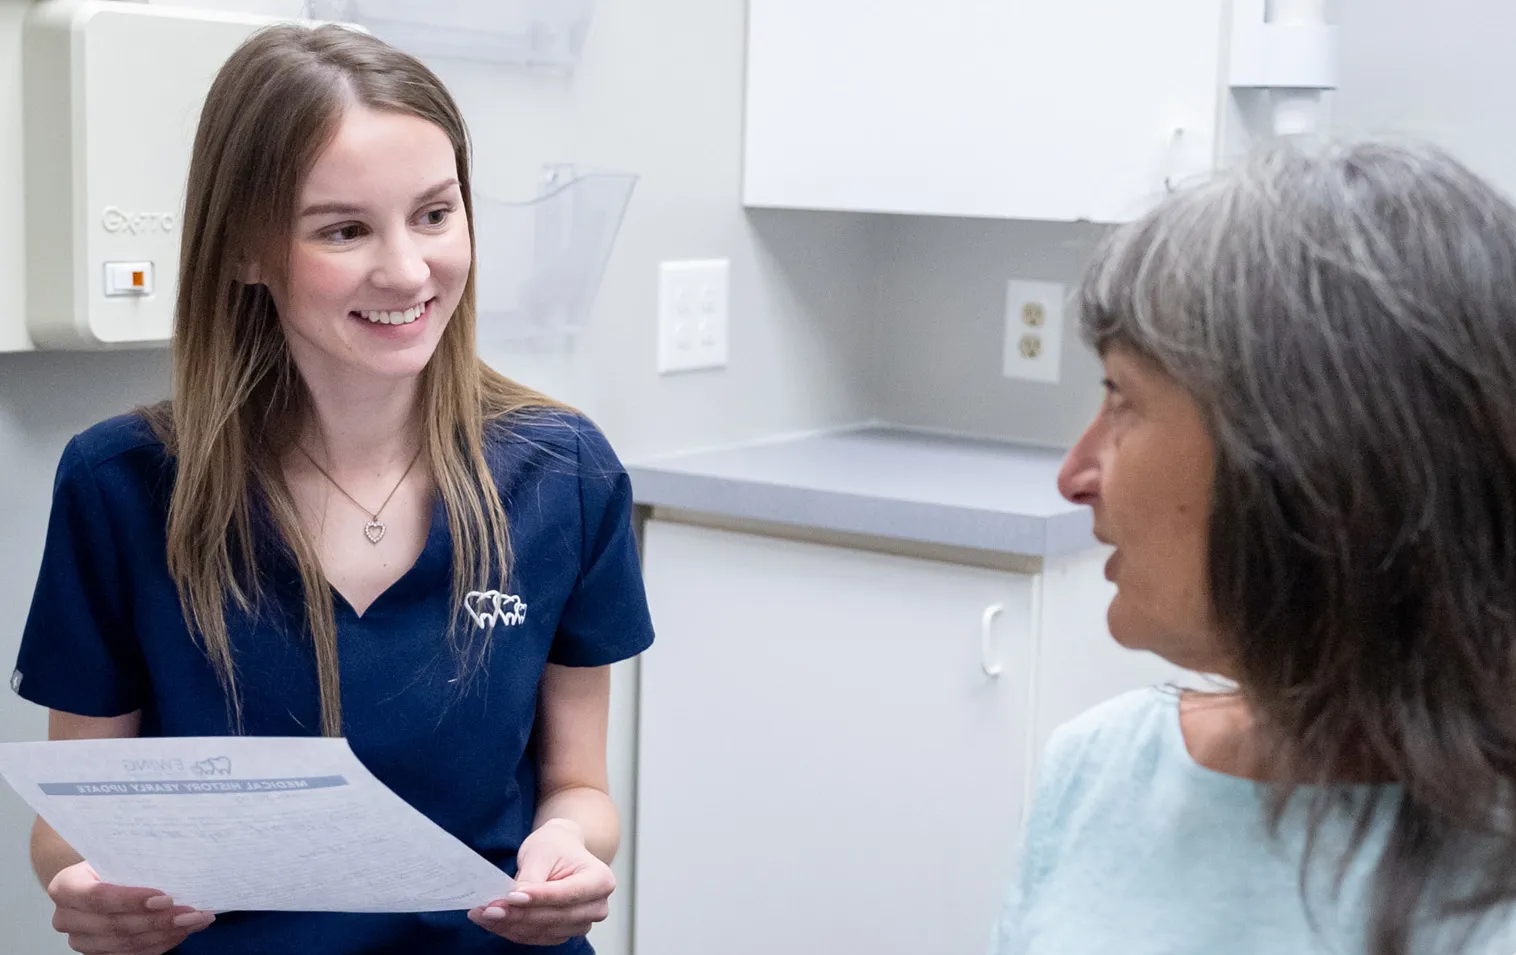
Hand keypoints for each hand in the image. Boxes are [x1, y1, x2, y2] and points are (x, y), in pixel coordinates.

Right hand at [47, 861, 214, 954]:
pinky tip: (183, 931)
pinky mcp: (98, 954)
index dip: (131, 900)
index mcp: (65, 886)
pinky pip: (132, 954)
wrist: (95, 880)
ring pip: (125, 944)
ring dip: (165, 934)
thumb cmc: (110, 863)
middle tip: (192, 913)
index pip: (96, 896)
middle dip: (158, 920)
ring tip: (196, 921)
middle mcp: (66, 918)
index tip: (166, 899)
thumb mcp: (118, 855)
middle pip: (114, 925)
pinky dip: (161, 943)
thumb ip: (137, 862)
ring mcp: (81, 940)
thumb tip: (182, 864)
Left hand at [468, 818, 614, 945]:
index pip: (568, 894)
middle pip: (555, 917)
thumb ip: (531, 878)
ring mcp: (581, 923)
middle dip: (518, 914)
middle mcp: (596, 906)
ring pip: (542, 930)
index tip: (512, 896)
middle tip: (488, 908)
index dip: (539, 897)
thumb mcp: (542, 852)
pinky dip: (511, 930)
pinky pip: (535, 937)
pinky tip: (492, 921)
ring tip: (483, 913)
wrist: (559, 851)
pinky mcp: (563, 932)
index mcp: (601, 880)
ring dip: (510, 924)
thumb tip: (514, 900)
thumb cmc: (555, 846)